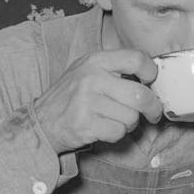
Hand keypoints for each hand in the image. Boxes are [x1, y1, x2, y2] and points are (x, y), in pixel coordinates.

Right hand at [31, 49, 162, 154]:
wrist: (41, 121)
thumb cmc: (71, 96)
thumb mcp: (87, 71)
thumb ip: (114, 69)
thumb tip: (151, 77)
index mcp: (94, 61)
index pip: (135, 59)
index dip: (150, 72)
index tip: (150, 82)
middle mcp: (90, 78)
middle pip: (140, 95)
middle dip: (152, 108)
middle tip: (152, 113)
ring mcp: (86, 102)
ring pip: (131, 117)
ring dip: (129, 123)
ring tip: (115, 120)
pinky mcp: (85, 125)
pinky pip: (118, 132)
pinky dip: (116, 134)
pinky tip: (104, 128)